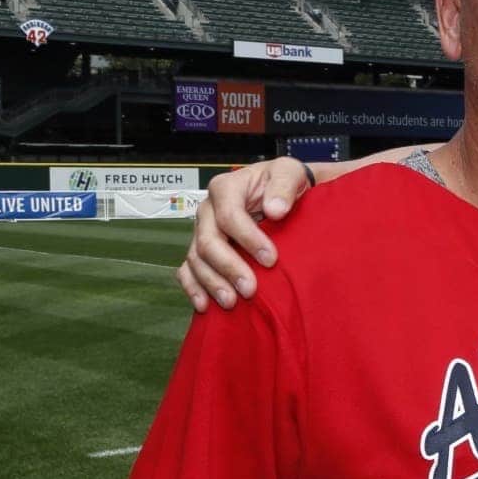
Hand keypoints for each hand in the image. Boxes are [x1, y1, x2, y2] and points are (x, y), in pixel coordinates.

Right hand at [176, 158, 313, 311]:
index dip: (248, 239)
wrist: (281, 193)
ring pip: (196, 259)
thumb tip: (275, 209)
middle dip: (229, 267)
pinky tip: (204, 305)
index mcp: (226, 188)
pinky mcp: (201, 249)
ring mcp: (202, 231)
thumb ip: (283, 186)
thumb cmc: (285, 183)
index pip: (229, 215)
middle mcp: (208, 210)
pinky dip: (193, 288)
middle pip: (209, 241)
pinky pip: (187, 270)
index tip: (271, 259)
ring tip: (232, 302)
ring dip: (212, 283)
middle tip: (250, 290)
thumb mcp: (290, 172)